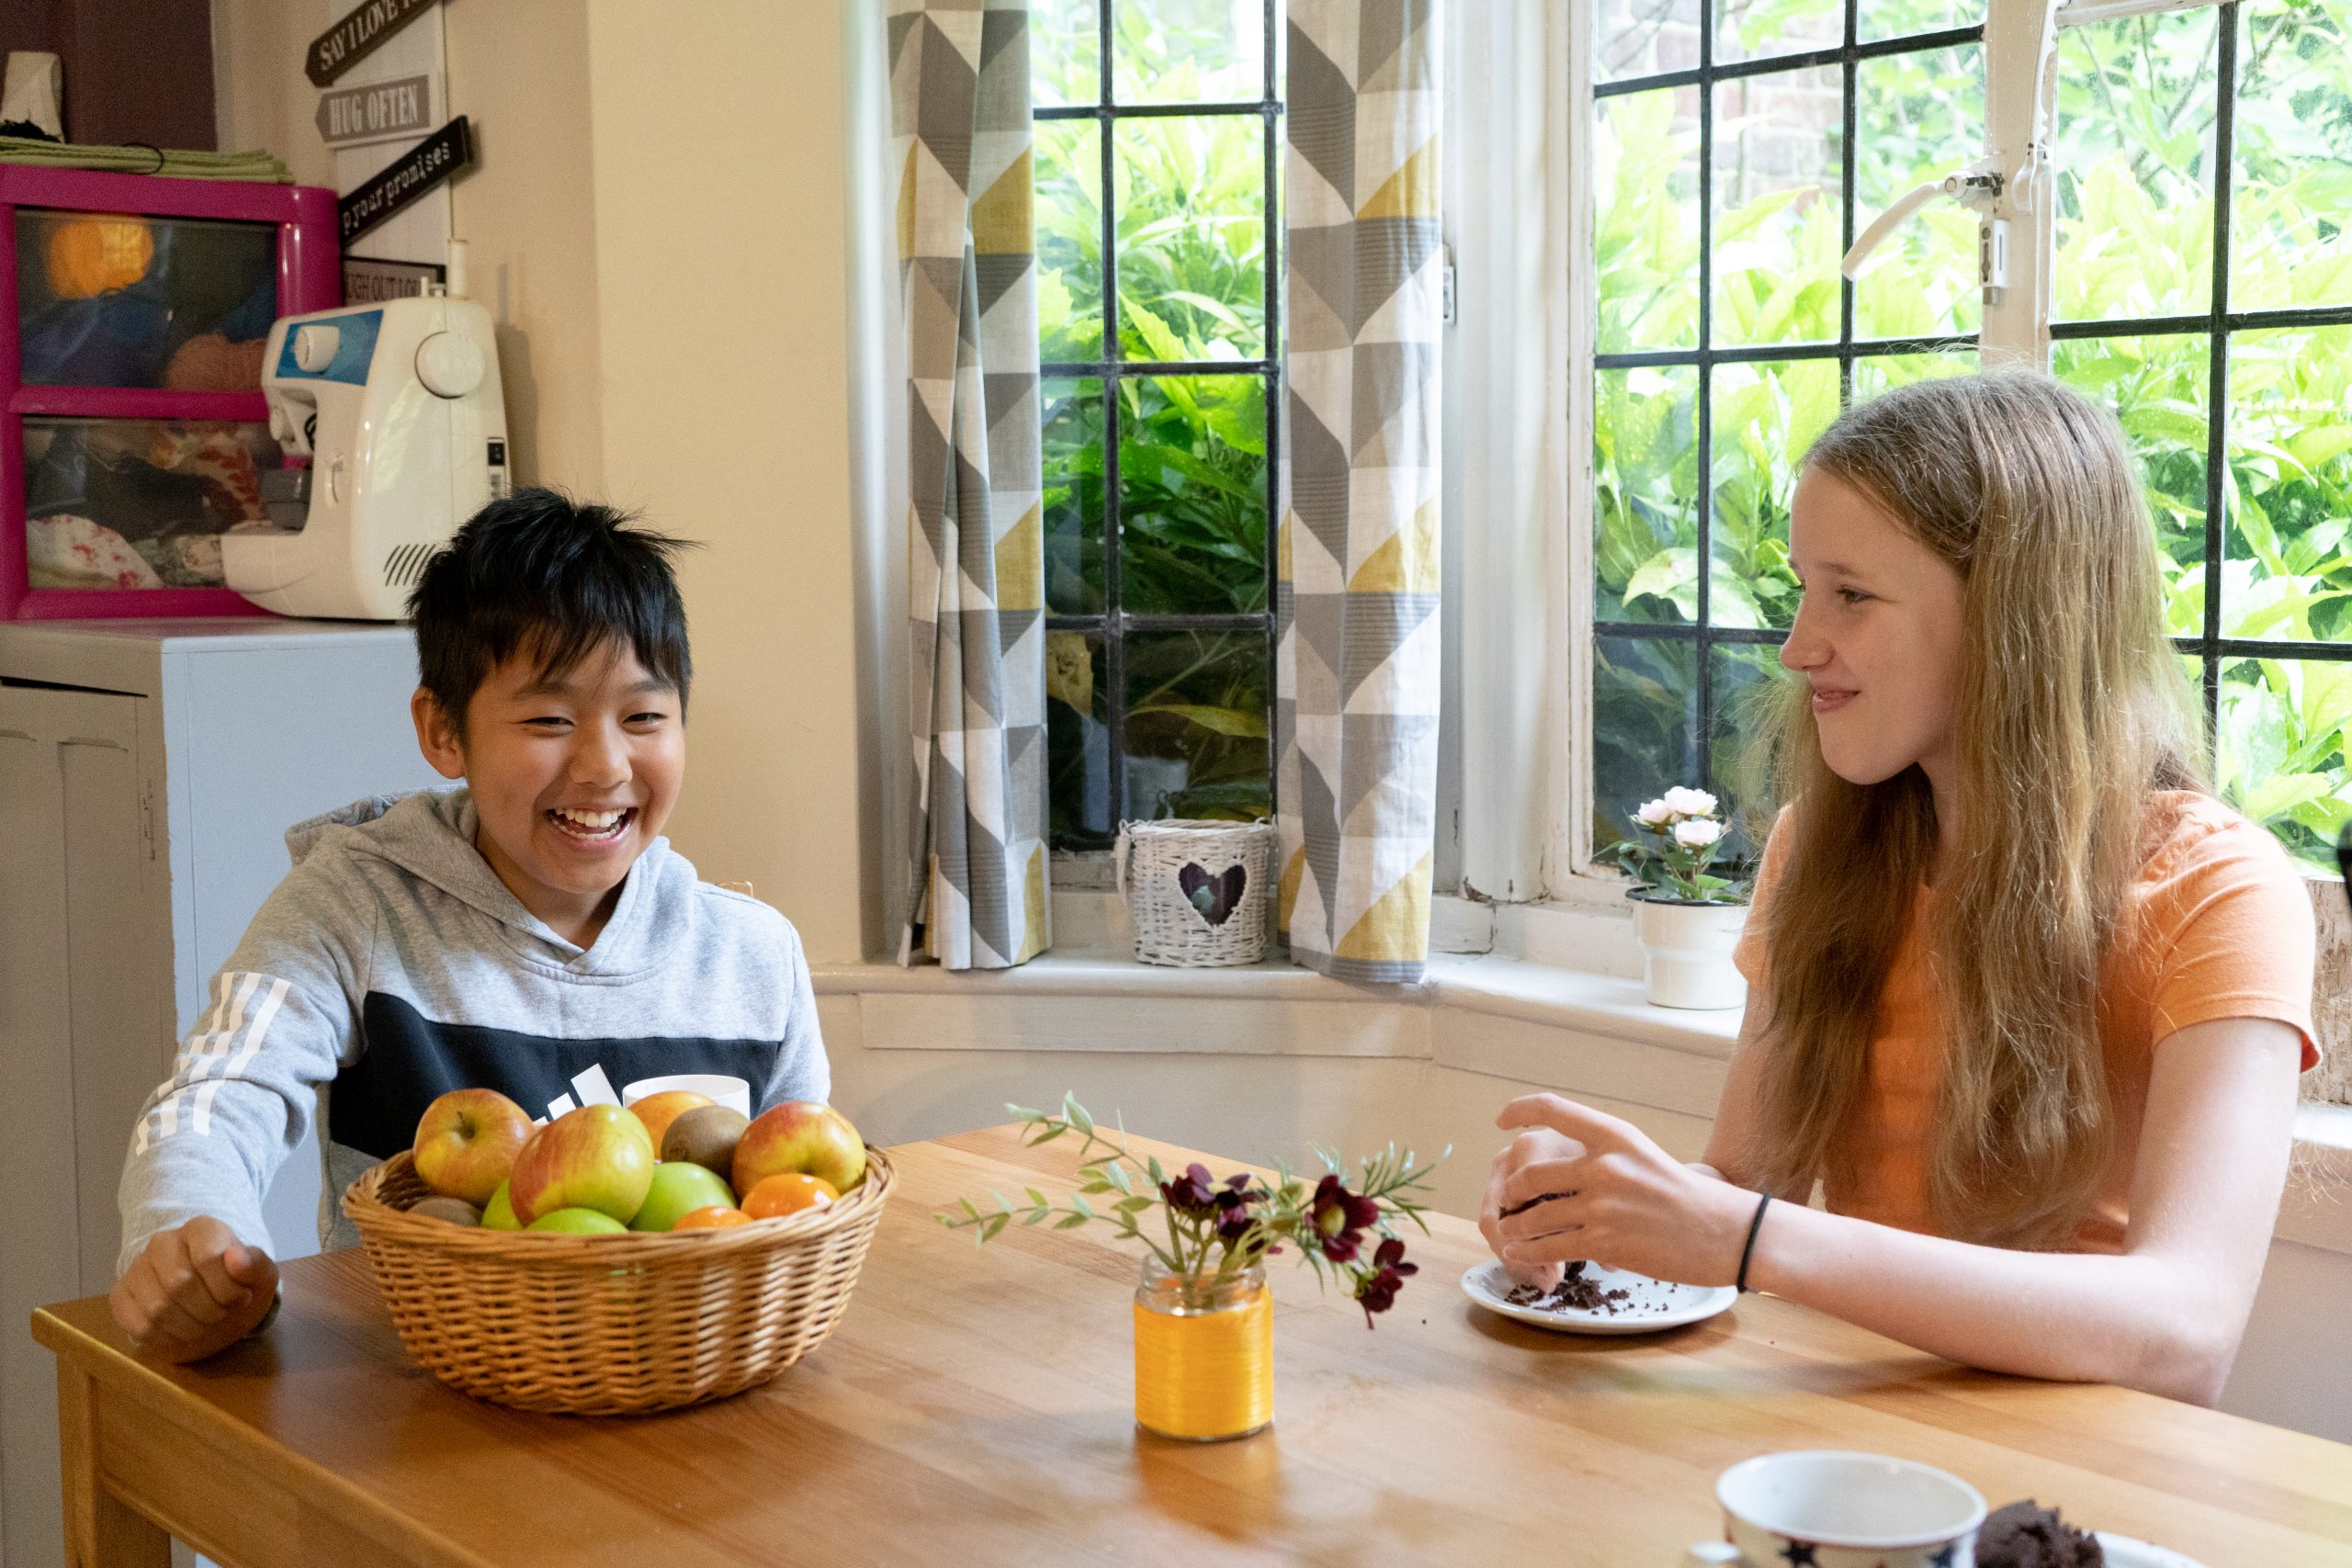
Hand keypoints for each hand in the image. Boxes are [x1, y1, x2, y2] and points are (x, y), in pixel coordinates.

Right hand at [109, 1217, 279, 1363]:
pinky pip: (138, 1325)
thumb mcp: (261, 1277)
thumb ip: (255, 1265)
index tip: (241, 1298)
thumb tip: (235, 1257)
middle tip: (221, 1315)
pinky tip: (181, 1333)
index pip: (209, 1257)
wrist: (217, 1305)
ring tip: (204, 1324)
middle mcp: (163, 1242)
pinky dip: (165, 1339)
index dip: (228, 1289)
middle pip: (180, 1285)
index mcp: (201, 1228)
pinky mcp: (121, 1295)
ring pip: (157, 1308)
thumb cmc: (239, 1286)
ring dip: (189, 1328)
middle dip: (209, 1311)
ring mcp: (138, 1268)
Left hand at [1489, 1094, 1757, 1286]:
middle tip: (1507, 1201)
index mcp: (1614, 1135)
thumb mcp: (1643, 1157)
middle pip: (1531, 1173)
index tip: (1500, 1120)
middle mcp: (1604, 1165)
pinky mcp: (1605, 1242)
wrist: (1726, 1232)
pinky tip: (1520, 1254)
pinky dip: (1529, 1253)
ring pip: (1535, 1215)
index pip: (1553, 1109)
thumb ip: (1603, 1157)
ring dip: (1515, 1227)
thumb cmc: (1687, 1196)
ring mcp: (1602, 1204)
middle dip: (1512, 1191)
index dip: (1519, 1110)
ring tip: (1508, 1232)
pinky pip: (1550, 1246)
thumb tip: (1561, 1170)